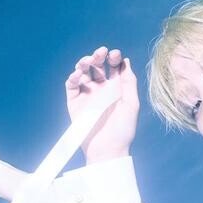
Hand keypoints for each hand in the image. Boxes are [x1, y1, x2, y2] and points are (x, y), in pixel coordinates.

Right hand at [65, 47, 138, 163]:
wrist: (106, 149)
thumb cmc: (122, 129)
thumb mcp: (131, 104)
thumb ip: (129, 82)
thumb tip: (126, 62)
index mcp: (116, 87)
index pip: (114, 66)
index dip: (114, 57)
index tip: (115, 55)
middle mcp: (101, 89)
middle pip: (97, 66)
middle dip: (99, 56)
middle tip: (101, 53)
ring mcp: (87, 95)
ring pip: (83, 73)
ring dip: (84, 63)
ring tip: (87, 61)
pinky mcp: (75, 102)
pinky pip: (71, 86)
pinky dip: (73, 77)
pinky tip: (78, 74)